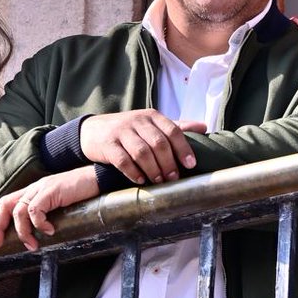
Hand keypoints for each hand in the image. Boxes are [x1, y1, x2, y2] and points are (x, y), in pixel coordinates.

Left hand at [0, 166, 100, 250]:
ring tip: (32, 245)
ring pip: (19, 211)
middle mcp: (33, 188)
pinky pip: (36, 211)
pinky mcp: (51, 191)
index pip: (5, 200)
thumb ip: (47, 213)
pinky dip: (40, 224)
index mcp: (33, 191)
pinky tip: (50, 231)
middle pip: (5, 205)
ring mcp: (41, 189)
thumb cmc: (81, 192)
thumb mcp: (59, 204)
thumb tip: (39, 232)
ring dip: (23, 232)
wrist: (97, 177)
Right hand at [79, 110, 204, 184]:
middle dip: (169, 163)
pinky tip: (139, 180)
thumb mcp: (151, 124)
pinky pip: (122, 160)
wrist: (92, 130)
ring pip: (142, 152)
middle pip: (158, 143)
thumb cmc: (128, 130)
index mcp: (152, 116)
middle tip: (173, 178)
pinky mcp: (107, 144)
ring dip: (153, 169)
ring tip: (158, 181)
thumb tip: (204, 127)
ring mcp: (121, 132)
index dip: (183, 148)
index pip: (173, 130)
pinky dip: (133, 172)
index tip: (191, 164)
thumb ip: (176, 127)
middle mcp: (137, 121)